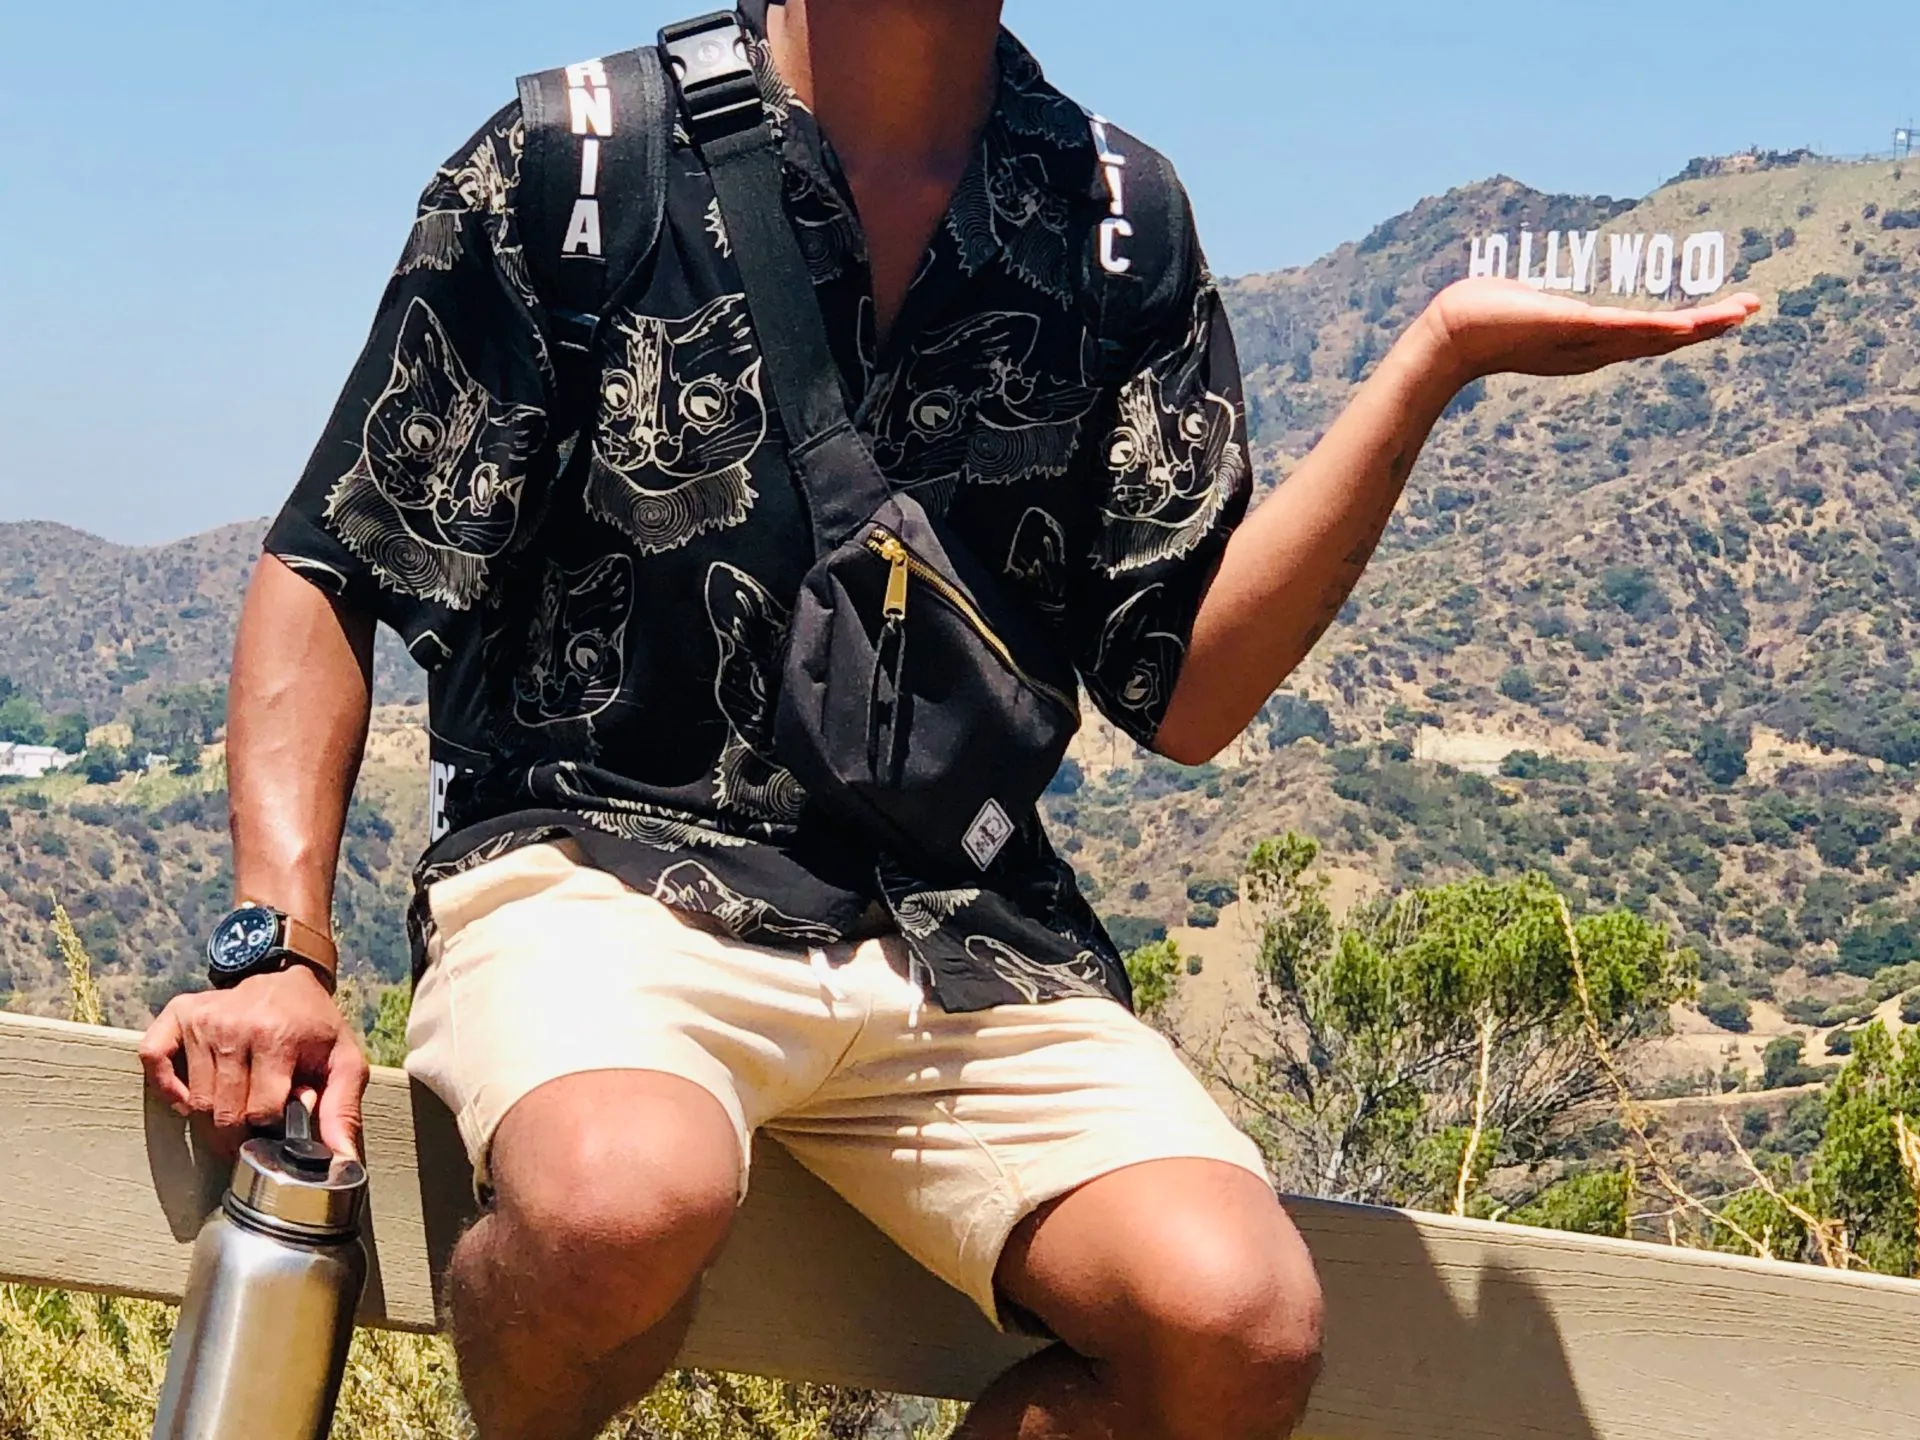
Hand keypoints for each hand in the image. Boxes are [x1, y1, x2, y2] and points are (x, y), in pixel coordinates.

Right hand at [139, 966, 368, 1161]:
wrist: (288, 978)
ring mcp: (204, 1020)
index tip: (281, 1125)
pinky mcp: (180, 1014)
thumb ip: (343, 1110)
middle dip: (240, 1133)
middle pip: (224, 1113)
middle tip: (254, 1129)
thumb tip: (343, 1161)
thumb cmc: (315, 1026)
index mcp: (278, 1038)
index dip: (272, 1129)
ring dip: (212, 1117)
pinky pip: (154, 1058)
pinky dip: (167, 1086)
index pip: (260, 1112)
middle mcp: (235, 1026)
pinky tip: (191, 1094)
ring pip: (195, 1100)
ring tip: (236, 1107)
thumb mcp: (344, 1061)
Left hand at [1420, 277, 1760, 382]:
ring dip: (1698, 326)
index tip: (1721, 314)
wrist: (1449, 335)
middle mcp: (1591, 349)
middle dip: (1709, 326)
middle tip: (1751, 307)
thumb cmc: (1478, 316)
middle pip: (1663, 340)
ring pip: (1652, 337)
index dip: (1686, 328)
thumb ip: (1541, 300)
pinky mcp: (1572, 329)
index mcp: (1586, 342)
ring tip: (1739, 312)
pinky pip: (1622, 330)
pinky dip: (1656, 329)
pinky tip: (1687, 323)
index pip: (1647, 336)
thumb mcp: (1525, 305)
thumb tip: (1534, 289)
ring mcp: (1583, 342)